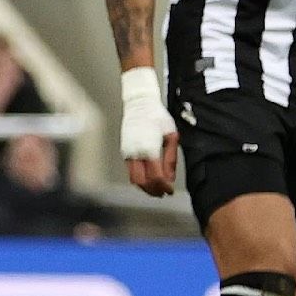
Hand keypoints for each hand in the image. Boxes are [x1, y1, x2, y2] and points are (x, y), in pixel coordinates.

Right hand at [119, 67, 177, 196]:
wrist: (139, 103)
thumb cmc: (157, 117)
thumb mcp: (171, 135)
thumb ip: (170, 158)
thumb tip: (170, 177)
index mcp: (149, 148)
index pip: (156, 177)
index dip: (164, 187)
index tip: (170, 190)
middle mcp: (136, 152)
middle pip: (142, 182)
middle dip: (153, 190)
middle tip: (163, 192)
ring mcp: (128, 151)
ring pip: (134, 178)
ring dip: (145, 187)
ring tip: (156, 187)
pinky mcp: (124, 150)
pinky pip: (130, 170)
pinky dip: (139, 178)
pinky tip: (148, 177)